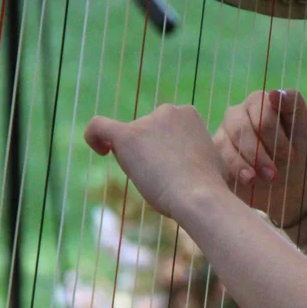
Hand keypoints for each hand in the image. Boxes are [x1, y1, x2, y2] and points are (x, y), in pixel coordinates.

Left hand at [84, 104, 231, 220]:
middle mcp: (167, 111)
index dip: (165, 149)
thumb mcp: (212, 162)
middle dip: (150, 153)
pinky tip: (100, 151)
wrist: (200, 196)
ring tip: (151, 181)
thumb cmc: (210, 187)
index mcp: (188, 114)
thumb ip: (197, 154)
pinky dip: (93, 136)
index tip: (172, 168)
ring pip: (129, 139)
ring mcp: (147, 122)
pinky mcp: (126, 136)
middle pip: (146, 131)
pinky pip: (99, 127)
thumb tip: (192, 163)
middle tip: (163, 179)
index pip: (166, 128)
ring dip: (135, 159)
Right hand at [214, 89, 306, 226]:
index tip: (291, 155)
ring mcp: (224, 131)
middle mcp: (238, 112)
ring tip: (265, 179)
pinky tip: (249, 180)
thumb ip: (295, 106)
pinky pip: (221, 157)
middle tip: (275, 174)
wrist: (285, 186)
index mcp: (260, 101)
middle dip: (262, 154)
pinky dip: (237, 170)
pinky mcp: (215, 151)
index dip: (277, 138)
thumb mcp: (305, 131)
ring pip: (230, 143)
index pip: (263, 113)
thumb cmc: (297, 154)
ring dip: (250, 163)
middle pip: (244, 128)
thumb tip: (274, 93)